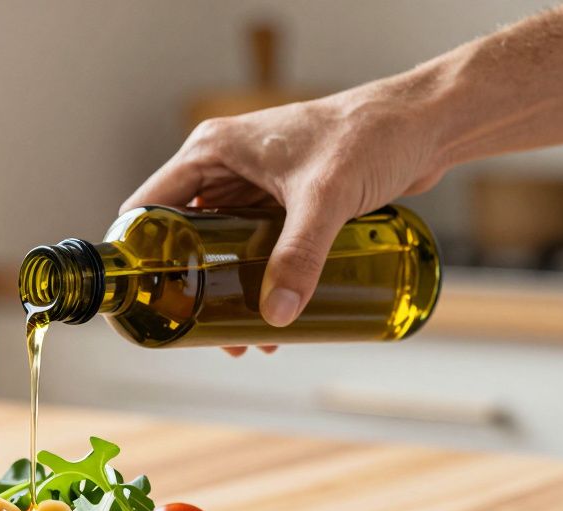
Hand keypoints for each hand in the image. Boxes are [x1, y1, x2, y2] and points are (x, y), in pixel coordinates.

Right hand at [122, 84, 446, 327]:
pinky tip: (274, 313)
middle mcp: (224, 166)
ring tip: (245, 336)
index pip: (148, 205)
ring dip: (225, 289)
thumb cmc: (370, 135)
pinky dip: (256, 278)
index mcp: (212, 151)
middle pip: (182, 234)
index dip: (137, 252)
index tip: (143, 296)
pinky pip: (255, 246)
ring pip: (220, 246)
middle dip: (189, 285)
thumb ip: (300, 255)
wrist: (426, 123)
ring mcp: (254, 184)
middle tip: (201, 330)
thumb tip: (277, 315)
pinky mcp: (284, 201)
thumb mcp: (326, 198)